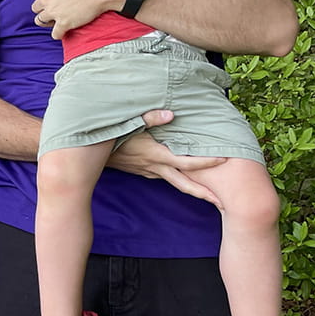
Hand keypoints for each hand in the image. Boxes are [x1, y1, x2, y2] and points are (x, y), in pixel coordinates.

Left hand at [31, 0, 120, 38]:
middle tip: (52, 9)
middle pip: (35, 8)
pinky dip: (58, 34)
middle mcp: (46, 0)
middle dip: (43, 8)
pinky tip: (63, 31)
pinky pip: (55, 34)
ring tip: (54, 21)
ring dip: (47, 21)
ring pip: (41, 21)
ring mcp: (54, 13)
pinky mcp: (64, 24)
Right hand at [108, 110, 223, 206]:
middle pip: (184, 184)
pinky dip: (179, 179)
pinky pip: (165, 177)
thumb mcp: (129, 123)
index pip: (185, 162)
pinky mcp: (143, 171)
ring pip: (175, 183)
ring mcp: (148, 171)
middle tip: (223, 201)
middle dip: (204, 192)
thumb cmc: (111, 136)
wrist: (91, 155)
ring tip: (209, 194)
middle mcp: (155, 167)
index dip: (205, 162)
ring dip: (193, 189)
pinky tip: (185, 179)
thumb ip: (151, 118)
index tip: (223, 160)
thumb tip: (171, 114)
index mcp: (155, 155)